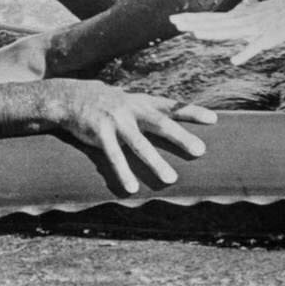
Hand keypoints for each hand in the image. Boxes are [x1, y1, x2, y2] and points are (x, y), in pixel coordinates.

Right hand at [44, 80, 215, 193]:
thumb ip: (150, 113)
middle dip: (180, 136)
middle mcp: (131, 109)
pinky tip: (132, 188)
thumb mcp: (130, 102)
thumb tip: (177, 129)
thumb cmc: (107, 104)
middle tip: (200, 150)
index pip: (171, 105)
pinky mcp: (98, 132)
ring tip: (171, 179)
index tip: (214, 119)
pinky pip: (113, 156)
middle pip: (160, 122)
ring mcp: (115, 120)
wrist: (70, 97)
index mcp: (141, 102)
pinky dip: (123, 172)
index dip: (192, 111)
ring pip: (138, 143)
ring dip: (155, 161)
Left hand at [170, 0, 284, 65]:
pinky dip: (245, 53)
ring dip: (212, 34)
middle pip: (214, 23)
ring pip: (229, 32)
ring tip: (194, 35)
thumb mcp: (253, 16)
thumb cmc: (278, 12)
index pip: (210, 18)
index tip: (174, 19)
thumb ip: (239, 23)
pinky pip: (255, 47)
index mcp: (238, 17)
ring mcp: (255, 29)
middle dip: (193, 22)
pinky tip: (234, 61)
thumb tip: (225, 30)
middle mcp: (242, 21)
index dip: (192, 19)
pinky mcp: (269, 39)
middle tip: (172, 21)